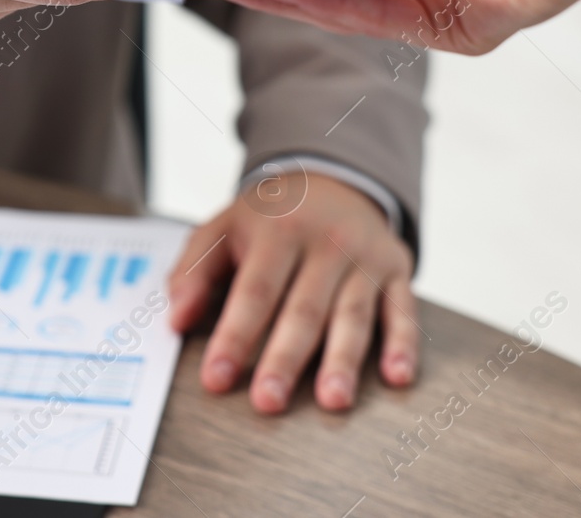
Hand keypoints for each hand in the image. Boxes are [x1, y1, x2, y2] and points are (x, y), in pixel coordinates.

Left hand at [168, 173, 416, 413]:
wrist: (333, 177)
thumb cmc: (270, 217)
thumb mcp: (222, 228)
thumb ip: (193, 271)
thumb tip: (176, 319)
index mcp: (276, 231)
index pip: (254, 290)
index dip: (235, 336)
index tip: (217, 378)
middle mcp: (324, 243)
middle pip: (303, 308)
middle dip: (285, 358)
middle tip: (268, 402)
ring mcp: (363, 258)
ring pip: (353, 314)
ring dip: (343, 359)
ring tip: (332, 401)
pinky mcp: (396, 270)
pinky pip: (402, 309)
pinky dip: (403, 343)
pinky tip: (397, 376)